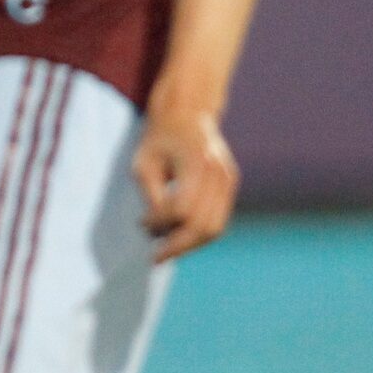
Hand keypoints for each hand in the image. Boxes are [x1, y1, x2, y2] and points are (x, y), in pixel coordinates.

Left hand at [133, 100, 238, 262]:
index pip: (181, 209)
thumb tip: (157, 231)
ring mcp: (229, 180)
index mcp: (196, 163)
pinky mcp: (230, 186)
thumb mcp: (143, 163)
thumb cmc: (159, 140)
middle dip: (178, 245)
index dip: (160, 222)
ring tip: (166, 250)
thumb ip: (151, 195)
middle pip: (203, 225)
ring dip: (190, 244)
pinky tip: (178, 237)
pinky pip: (218, 219)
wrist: (187, 115)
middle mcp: (218, 174)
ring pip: (215, 228)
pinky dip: (198, 234)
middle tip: (155, 257)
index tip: (141, 224)